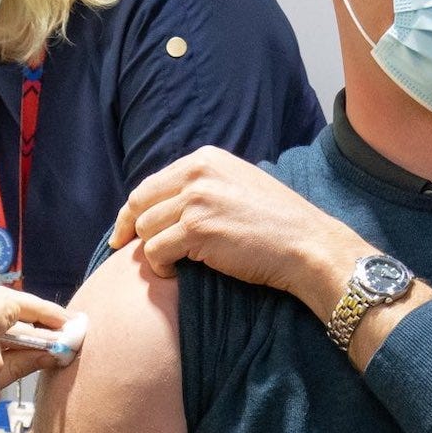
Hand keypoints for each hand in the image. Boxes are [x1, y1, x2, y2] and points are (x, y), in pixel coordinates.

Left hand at [109, 147, 354, 298]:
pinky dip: (160, 267)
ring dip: (152, 251)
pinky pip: (155, 251)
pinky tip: (176, 273)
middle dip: (128, 229)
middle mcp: (196, 173)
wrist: (307, 245)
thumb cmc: (277, 223)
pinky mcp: (196, 230)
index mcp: (204, 159)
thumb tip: (166, 203)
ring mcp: (195, 200)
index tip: (125, 229)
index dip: (133, 210)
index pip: (151, 184)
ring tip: (171, 264)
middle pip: (139, 203)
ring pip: (145, 229)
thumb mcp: (238, 185)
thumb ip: (203, 186)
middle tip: (124, 249)